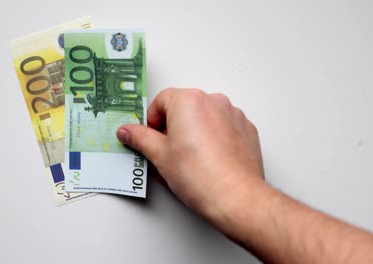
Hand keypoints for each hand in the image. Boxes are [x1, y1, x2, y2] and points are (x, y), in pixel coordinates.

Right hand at [117, 88, 265, 225]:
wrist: (235, 197)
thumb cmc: (201, 176)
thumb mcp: (159, 156)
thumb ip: (140, 138)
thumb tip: (128, 132)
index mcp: (189, 101)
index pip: (160, 101)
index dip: (152, 121)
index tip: (150, 138)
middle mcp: (213, 101)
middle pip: (182, 108)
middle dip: (171, 130)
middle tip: (166, 154)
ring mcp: (232, 114)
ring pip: (203, 118)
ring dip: (190, 135)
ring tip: (186, 163)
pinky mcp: (246, 129)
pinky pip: (221, 128)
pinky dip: (211, 140)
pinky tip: (206, 162)